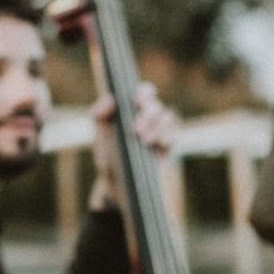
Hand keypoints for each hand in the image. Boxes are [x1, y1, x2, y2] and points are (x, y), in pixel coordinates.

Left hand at [88, 83, 176, 210]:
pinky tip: (159, 145)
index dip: (145, 92)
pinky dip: (168, 137)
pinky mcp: (169, 143)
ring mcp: (161, 129)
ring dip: (157, 128)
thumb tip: (110, 99)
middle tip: (136, 131)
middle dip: (148, 116)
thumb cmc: (107, 155)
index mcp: (133, 109)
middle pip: (157, 105)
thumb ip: (99, 116)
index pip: (145, 91)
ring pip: (168, 118)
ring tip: (144, 142)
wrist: (118, 182)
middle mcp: (149, 116)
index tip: (138, 101)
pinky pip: (175, 134)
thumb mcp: (99, 137)